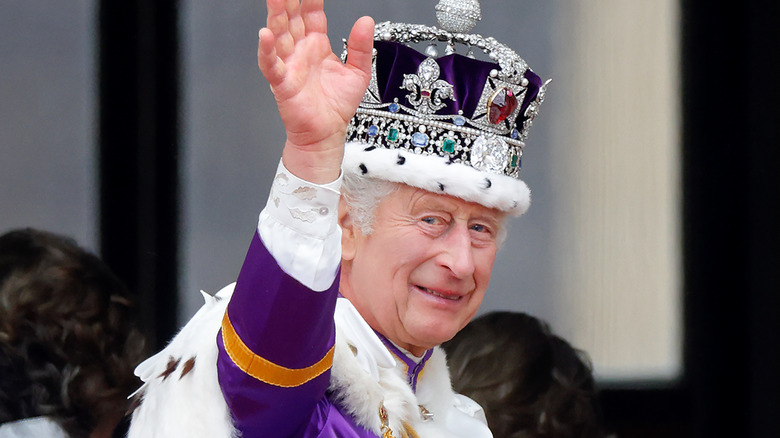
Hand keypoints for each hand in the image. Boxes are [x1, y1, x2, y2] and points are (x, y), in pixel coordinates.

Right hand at [258, 0, 373, 182]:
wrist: (327, 133)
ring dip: (276, 16)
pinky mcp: (283, 83)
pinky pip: (271, 65)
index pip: (311, 14)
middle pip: (291, 19)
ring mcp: (290, 65)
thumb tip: (366, 21)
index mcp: (317, 45)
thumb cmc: (337, 106)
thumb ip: (362, 47)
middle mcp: (300, 51)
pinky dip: (266, 51)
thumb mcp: (358, 73)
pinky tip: (265, 36)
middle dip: (288, 1)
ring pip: (279, 35)